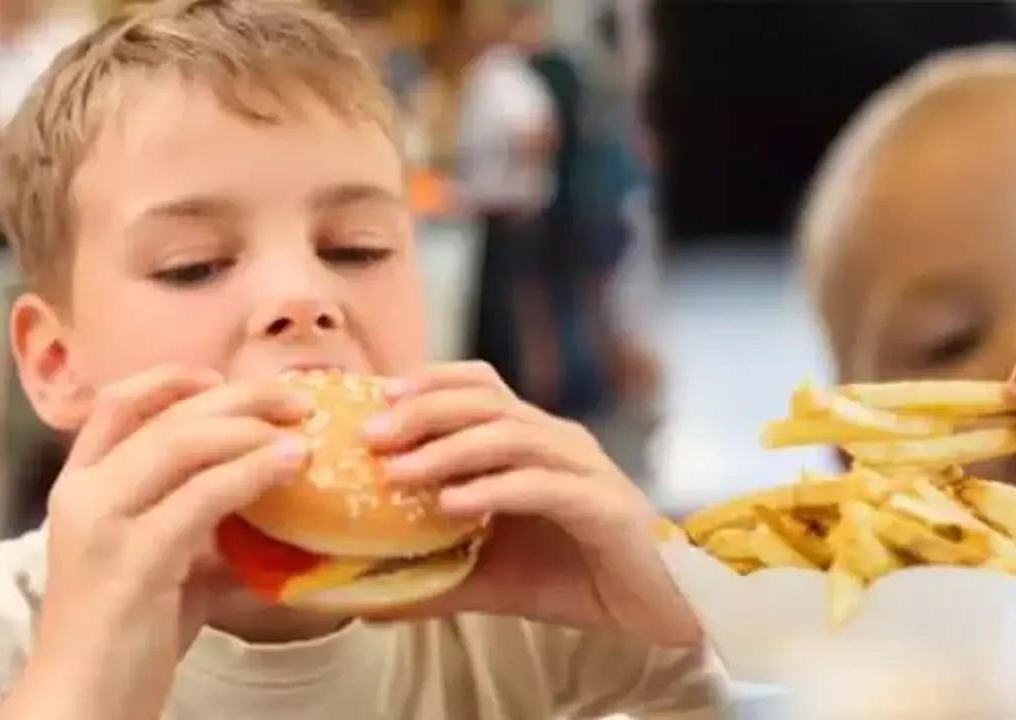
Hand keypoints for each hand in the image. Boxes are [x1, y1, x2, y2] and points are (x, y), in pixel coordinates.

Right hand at [30, 366, 308, 717]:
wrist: (84, 702)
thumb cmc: (127, 635)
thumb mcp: (166, 564)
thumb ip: (205, 527)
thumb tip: (274, 504)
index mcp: (81, 485)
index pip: (119, 402)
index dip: (175, 379)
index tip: (227, 379)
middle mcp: (84, 494)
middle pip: (167, 415)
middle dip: (240, 398)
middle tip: (299, 401)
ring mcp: (103, 525)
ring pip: (182, 443)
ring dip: (253, 429)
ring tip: (305, 432)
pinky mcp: (134, 560)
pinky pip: (201, 497)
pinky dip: (251, 472)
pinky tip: (289, 466)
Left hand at [361, 362, 700, 646]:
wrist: (652, 610)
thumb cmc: (575, 577)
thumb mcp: (490, 575)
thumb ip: (435, 573)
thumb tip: (364, 596)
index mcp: (534, 440)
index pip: (481, 386)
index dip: (430, 381)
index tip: (375, 399)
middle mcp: (559, 441)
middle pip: (487, 401)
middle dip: (424, 410)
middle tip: (371, 435)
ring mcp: (584, 469)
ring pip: (511, 436)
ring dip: (449, 450)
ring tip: (400, 473)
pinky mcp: (602, 506)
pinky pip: (542, 485)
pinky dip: (494, 490)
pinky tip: (454, 505)